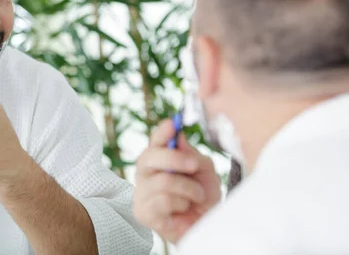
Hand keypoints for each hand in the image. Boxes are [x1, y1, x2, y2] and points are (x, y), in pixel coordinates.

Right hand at [133, 119, 221, 243]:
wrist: (207, 225)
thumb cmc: (202, 197)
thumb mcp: (204, 170)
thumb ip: (191, 154)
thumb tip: (178, 136)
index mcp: (158, 159)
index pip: (155, 140)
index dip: (162, 131)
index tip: (173, 123)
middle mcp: (146, 173)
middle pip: (150, 155)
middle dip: (175, 158)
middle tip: (194, 165)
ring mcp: (141, 192)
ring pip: (163, 180)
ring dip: (188, 189)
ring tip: (197, 197)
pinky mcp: (143, 212)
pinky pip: (164, 200)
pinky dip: (181, 203)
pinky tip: (183, 209)